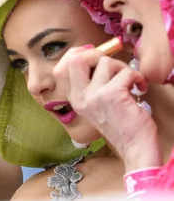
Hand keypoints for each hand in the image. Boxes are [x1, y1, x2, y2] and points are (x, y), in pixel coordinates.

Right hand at [54, 46, 160, 170]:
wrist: (135, 147)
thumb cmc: (120, 125)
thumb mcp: (95, 105)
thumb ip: (90, 85)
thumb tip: (96, 58)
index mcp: (74, 98)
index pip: (61, 67)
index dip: (77, 54)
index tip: (94, 55)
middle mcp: (80, 96)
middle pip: (76, 59)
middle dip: (96, 54)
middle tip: (111, 64)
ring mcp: (94, 95)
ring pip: (105, 62)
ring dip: (122, 68)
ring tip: (129, 81)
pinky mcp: (112, 94)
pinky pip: (126, 72)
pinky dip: (137, 77)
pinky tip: (139, 88)